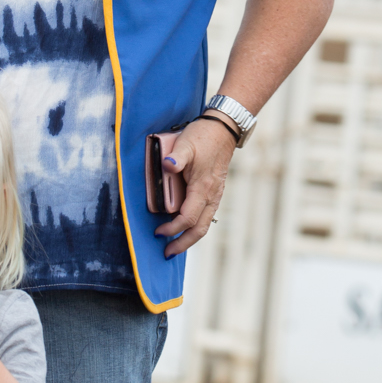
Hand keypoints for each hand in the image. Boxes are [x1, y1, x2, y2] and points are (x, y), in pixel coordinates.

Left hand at [156, 115, 237, 256]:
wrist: (224, 129)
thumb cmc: (203, 136)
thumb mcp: (186, 143)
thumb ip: (176, 157)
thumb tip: (167, 166)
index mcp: (203, 188)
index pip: (187, 218)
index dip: (172, 228)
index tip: (157, 231)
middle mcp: (212, 196)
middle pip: (199, 229)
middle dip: (183, 244)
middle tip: (167, 253)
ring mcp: (215, 195)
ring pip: (204, 225)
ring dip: (190, 238)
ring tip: (176, 245)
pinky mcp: (215, 192)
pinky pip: (206, 216)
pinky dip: (195, 226)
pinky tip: (186, 226)